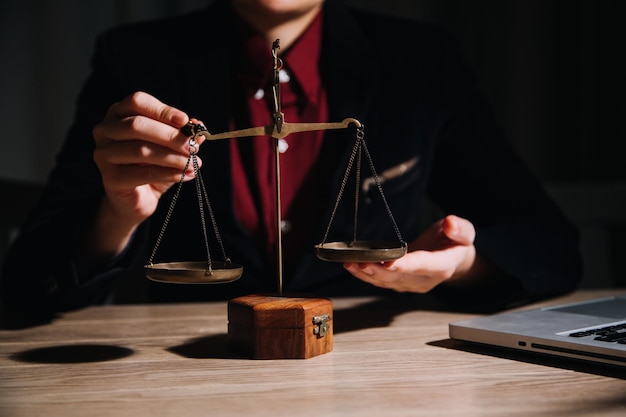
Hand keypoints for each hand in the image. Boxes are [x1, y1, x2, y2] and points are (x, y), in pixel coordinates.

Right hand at [86, 92, 201, 260]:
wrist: (138, 198)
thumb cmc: (152, 165)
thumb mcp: (169, 146)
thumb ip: (181, 135)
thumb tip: (199, 128)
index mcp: (118, 113)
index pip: (137, 102)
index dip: (162, 110)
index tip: (185, 120)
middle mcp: (105, 130)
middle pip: (137, 125)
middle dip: (170, 136)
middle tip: (193, 147)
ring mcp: (103, 154)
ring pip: (140, 150)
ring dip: (172, 157)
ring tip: (194, 163)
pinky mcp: (110, 178)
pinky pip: (142, 174)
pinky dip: (168, 174)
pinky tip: (185, 175)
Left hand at [343, 215, 476, 292]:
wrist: (452, 259)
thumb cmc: (455, 243)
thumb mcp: (466, 233)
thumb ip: (460, 229)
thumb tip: (450, 223)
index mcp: (442, 267)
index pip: (422, 265)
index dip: (405, 265)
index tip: (389, 262)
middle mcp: (424, 280)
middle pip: (398, 277)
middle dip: (377, 271)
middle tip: (359, 262)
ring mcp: (410, 284)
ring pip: (386, 282)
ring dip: (366, 273)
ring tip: (349, 264)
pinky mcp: (399, 283)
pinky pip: (380, 281)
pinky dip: (365, 274)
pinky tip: (351, 266)